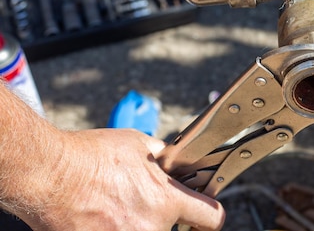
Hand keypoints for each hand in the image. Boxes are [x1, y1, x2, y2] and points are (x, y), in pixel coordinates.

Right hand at [24, 128, 224, 230]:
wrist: (48, 174)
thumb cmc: (89, 156)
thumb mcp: (137, 144)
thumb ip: (162, 158)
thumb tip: (174, 161)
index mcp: (166, 199)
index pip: (212, 218)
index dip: (210, 217)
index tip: (203, 216)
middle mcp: (151, 227)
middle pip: (171, 229)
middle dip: (158, 217)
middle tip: (136, 202)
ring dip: (133, 223)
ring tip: (112, 207)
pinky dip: (111, 228)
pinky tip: (99, 216)